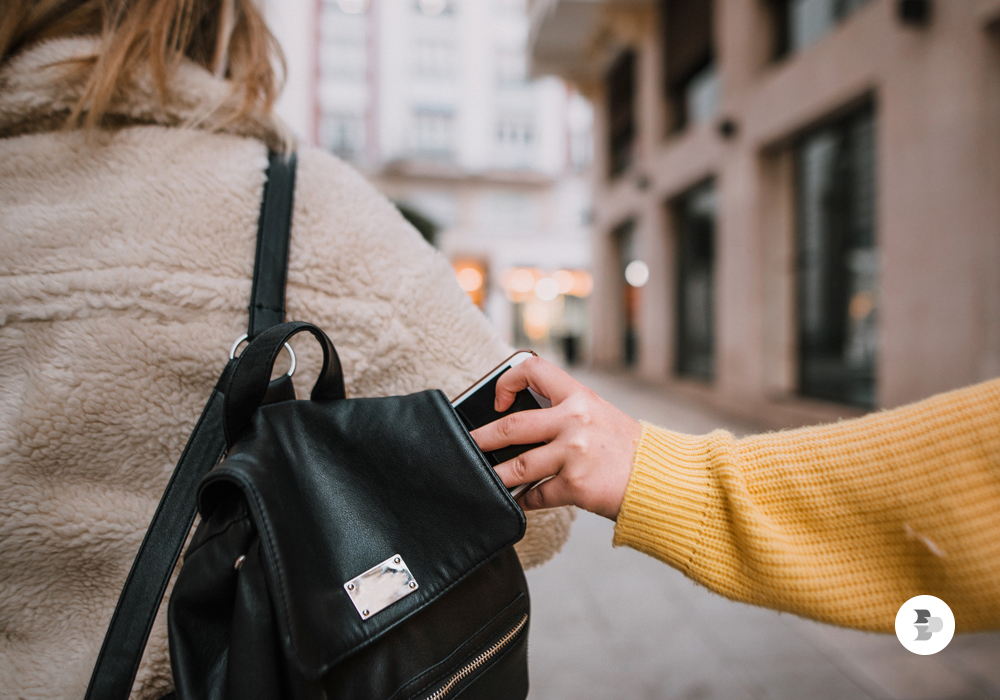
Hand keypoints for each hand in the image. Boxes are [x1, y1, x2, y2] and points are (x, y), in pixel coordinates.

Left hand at [470, 357, 641, 519]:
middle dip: (482, 437)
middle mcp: (574, 420)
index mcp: (579, 397)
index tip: (498, 401)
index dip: (508, 381)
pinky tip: (520, 501)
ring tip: (484, 478)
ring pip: (518, 466)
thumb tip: (523, 426)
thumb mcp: (599, 415)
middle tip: (469, 444)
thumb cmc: (628, 449)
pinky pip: (537, 495)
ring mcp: (573, 453)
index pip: (534, 370)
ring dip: (496, 475)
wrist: (660, 479)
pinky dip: (525, 500)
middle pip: (512, 426)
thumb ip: (565, 414)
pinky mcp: (574, 485)